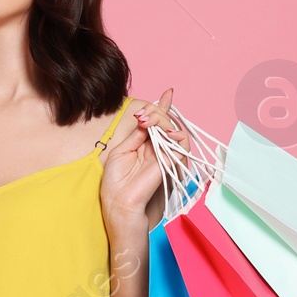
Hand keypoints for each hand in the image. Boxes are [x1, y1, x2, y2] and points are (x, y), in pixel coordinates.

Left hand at [99, 87, 188, 232]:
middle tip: (144, 117)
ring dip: (162, 120)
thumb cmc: (116, 183)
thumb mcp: (122, 151)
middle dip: (157, 113)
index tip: (168, 93)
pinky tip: (163, 130)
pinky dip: (174, 133)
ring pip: (173, 129)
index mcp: (144, 146)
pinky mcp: (170, 162)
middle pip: (165, 123)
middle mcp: (156, 149)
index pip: (156, 123)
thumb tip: (146, 117)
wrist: (119, 204)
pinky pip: (180, 143)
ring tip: (149, 121)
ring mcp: (165, 155)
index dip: (162, 107)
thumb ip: (137, 135)